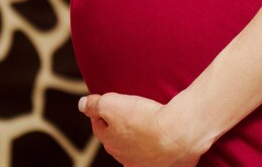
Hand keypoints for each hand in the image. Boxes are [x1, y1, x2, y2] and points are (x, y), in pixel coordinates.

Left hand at [78, 92, 212, 166]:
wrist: (178, 133)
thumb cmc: (144, 119)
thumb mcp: (111, 104)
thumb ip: (95, 104)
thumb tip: (83, 104)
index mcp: (110, 143)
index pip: (99, 126)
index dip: (102, 112)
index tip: (109, 102)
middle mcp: (126, 158)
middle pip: (118, 140)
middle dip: (120, 127)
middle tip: (130, 111)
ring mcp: (147, 164)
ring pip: (138, 150)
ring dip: (140, 139)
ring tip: (150, 123)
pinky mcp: (168, 165)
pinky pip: (161, 156)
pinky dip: (161, 148)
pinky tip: (166, 139)